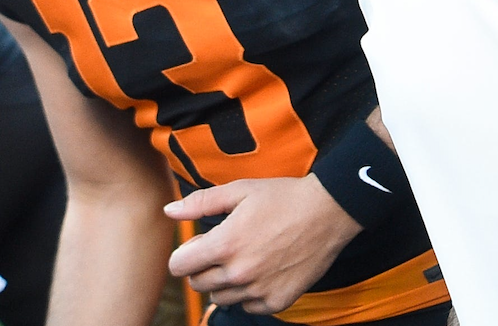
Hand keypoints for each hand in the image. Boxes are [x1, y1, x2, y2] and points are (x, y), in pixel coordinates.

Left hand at [164, 175, 361, 314]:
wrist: (329, 212)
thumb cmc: (283, 197)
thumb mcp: (240, 190)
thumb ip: (200, 203)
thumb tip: (169, 211)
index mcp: (225, 245)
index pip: (179, 266)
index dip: (184, 253)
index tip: (199, 244)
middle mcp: (239, 273)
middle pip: (197, 284)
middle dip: (202, 267)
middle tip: (224, 248)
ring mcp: (259, 290)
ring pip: (221, 297)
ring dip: (225, 281)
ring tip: (245, 257)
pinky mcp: (278, 301)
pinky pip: (248, 306)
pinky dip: (250, 293)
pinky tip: (263, 270)